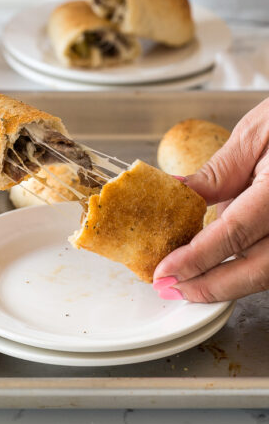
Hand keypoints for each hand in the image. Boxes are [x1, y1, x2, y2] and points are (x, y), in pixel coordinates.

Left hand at [153, 97, 268, 301]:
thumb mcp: (254, 134)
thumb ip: (217, 173)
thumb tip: (176, 194)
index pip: (235, 233)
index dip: (197, 258)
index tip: (166, 272)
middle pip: (258, 269)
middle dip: (210, 286)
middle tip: (171, 288)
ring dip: (228, 283)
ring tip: (190, 283)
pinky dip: (247, 270)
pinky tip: (220, 268)